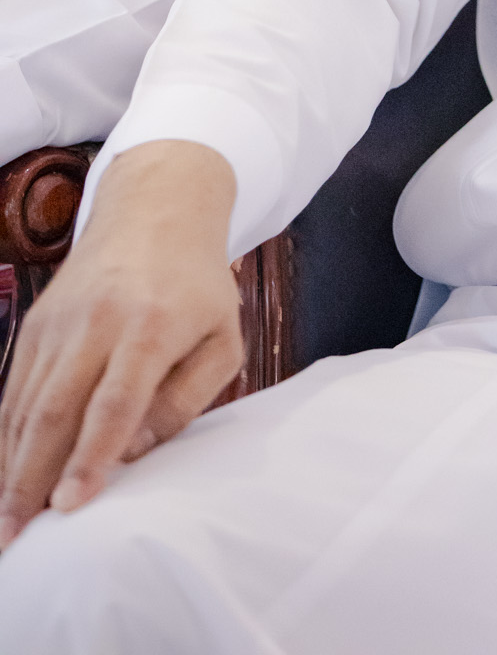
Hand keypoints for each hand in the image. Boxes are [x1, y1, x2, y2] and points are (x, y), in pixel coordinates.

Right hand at [0, 140, 241, 546]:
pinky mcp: (35, 324)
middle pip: (54, 411)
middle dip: (30, 480)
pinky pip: (13, 390)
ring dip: (10, 467)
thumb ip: (185, 400)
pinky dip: (5, 437)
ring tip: (4, 524)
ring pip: (24, 405)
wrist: (156, 212)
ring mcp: (58, 322)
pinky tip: (7, 475)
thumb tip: (132, 452)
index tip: (68, 506)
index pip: (114, 403)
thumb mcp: (222, 339)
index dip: (90, 458)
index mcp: (150, 326)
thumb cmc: (198, 287)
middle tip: (15, 537)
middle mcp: (96, 322)